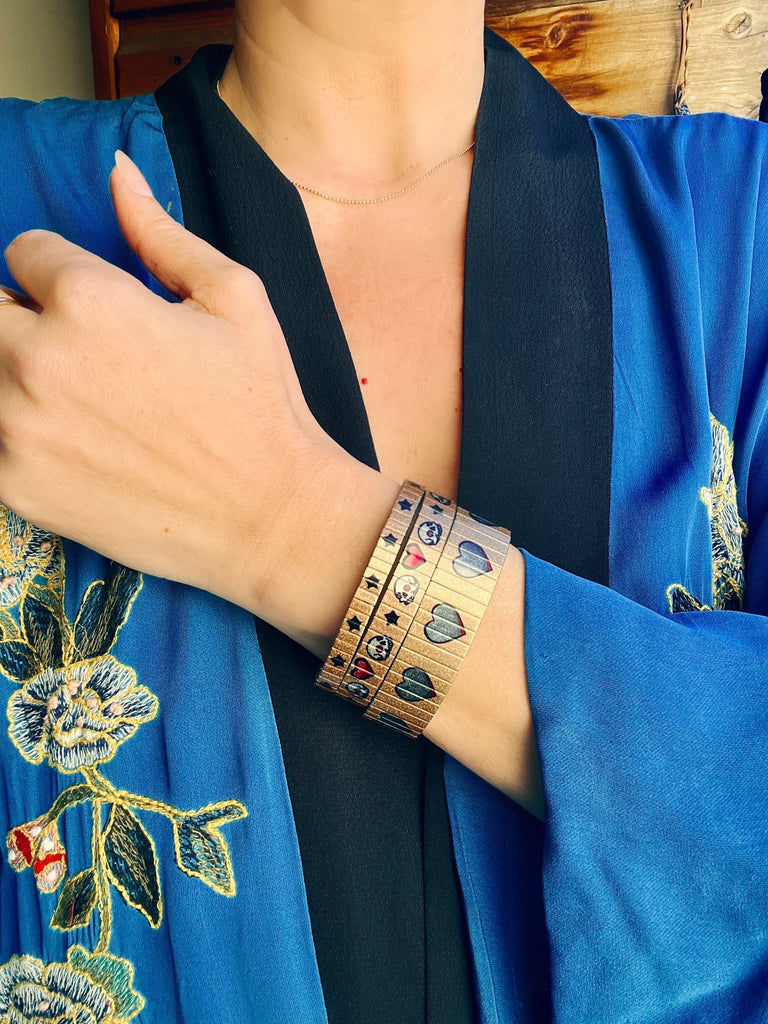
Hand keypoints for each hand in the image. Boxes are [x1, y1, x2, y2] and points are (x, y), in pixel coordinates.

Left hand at [0, 150, 343, 609]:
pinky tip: (75, 446)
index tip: (100, 308)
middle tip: (83, 355)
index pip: (25, 250)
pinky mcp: (13, 486)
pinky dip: (18, 432)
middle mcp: (37, 359)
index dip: (63, 272)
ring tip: (80, 400)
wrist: (271, 517)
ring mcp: (16, 429)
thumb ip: (159, 231)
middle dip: (24, 316)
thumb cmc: (260, 404)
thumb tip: (116, 170)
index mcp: (90, 299)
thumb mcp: (233, 298)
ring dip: (18, 373)